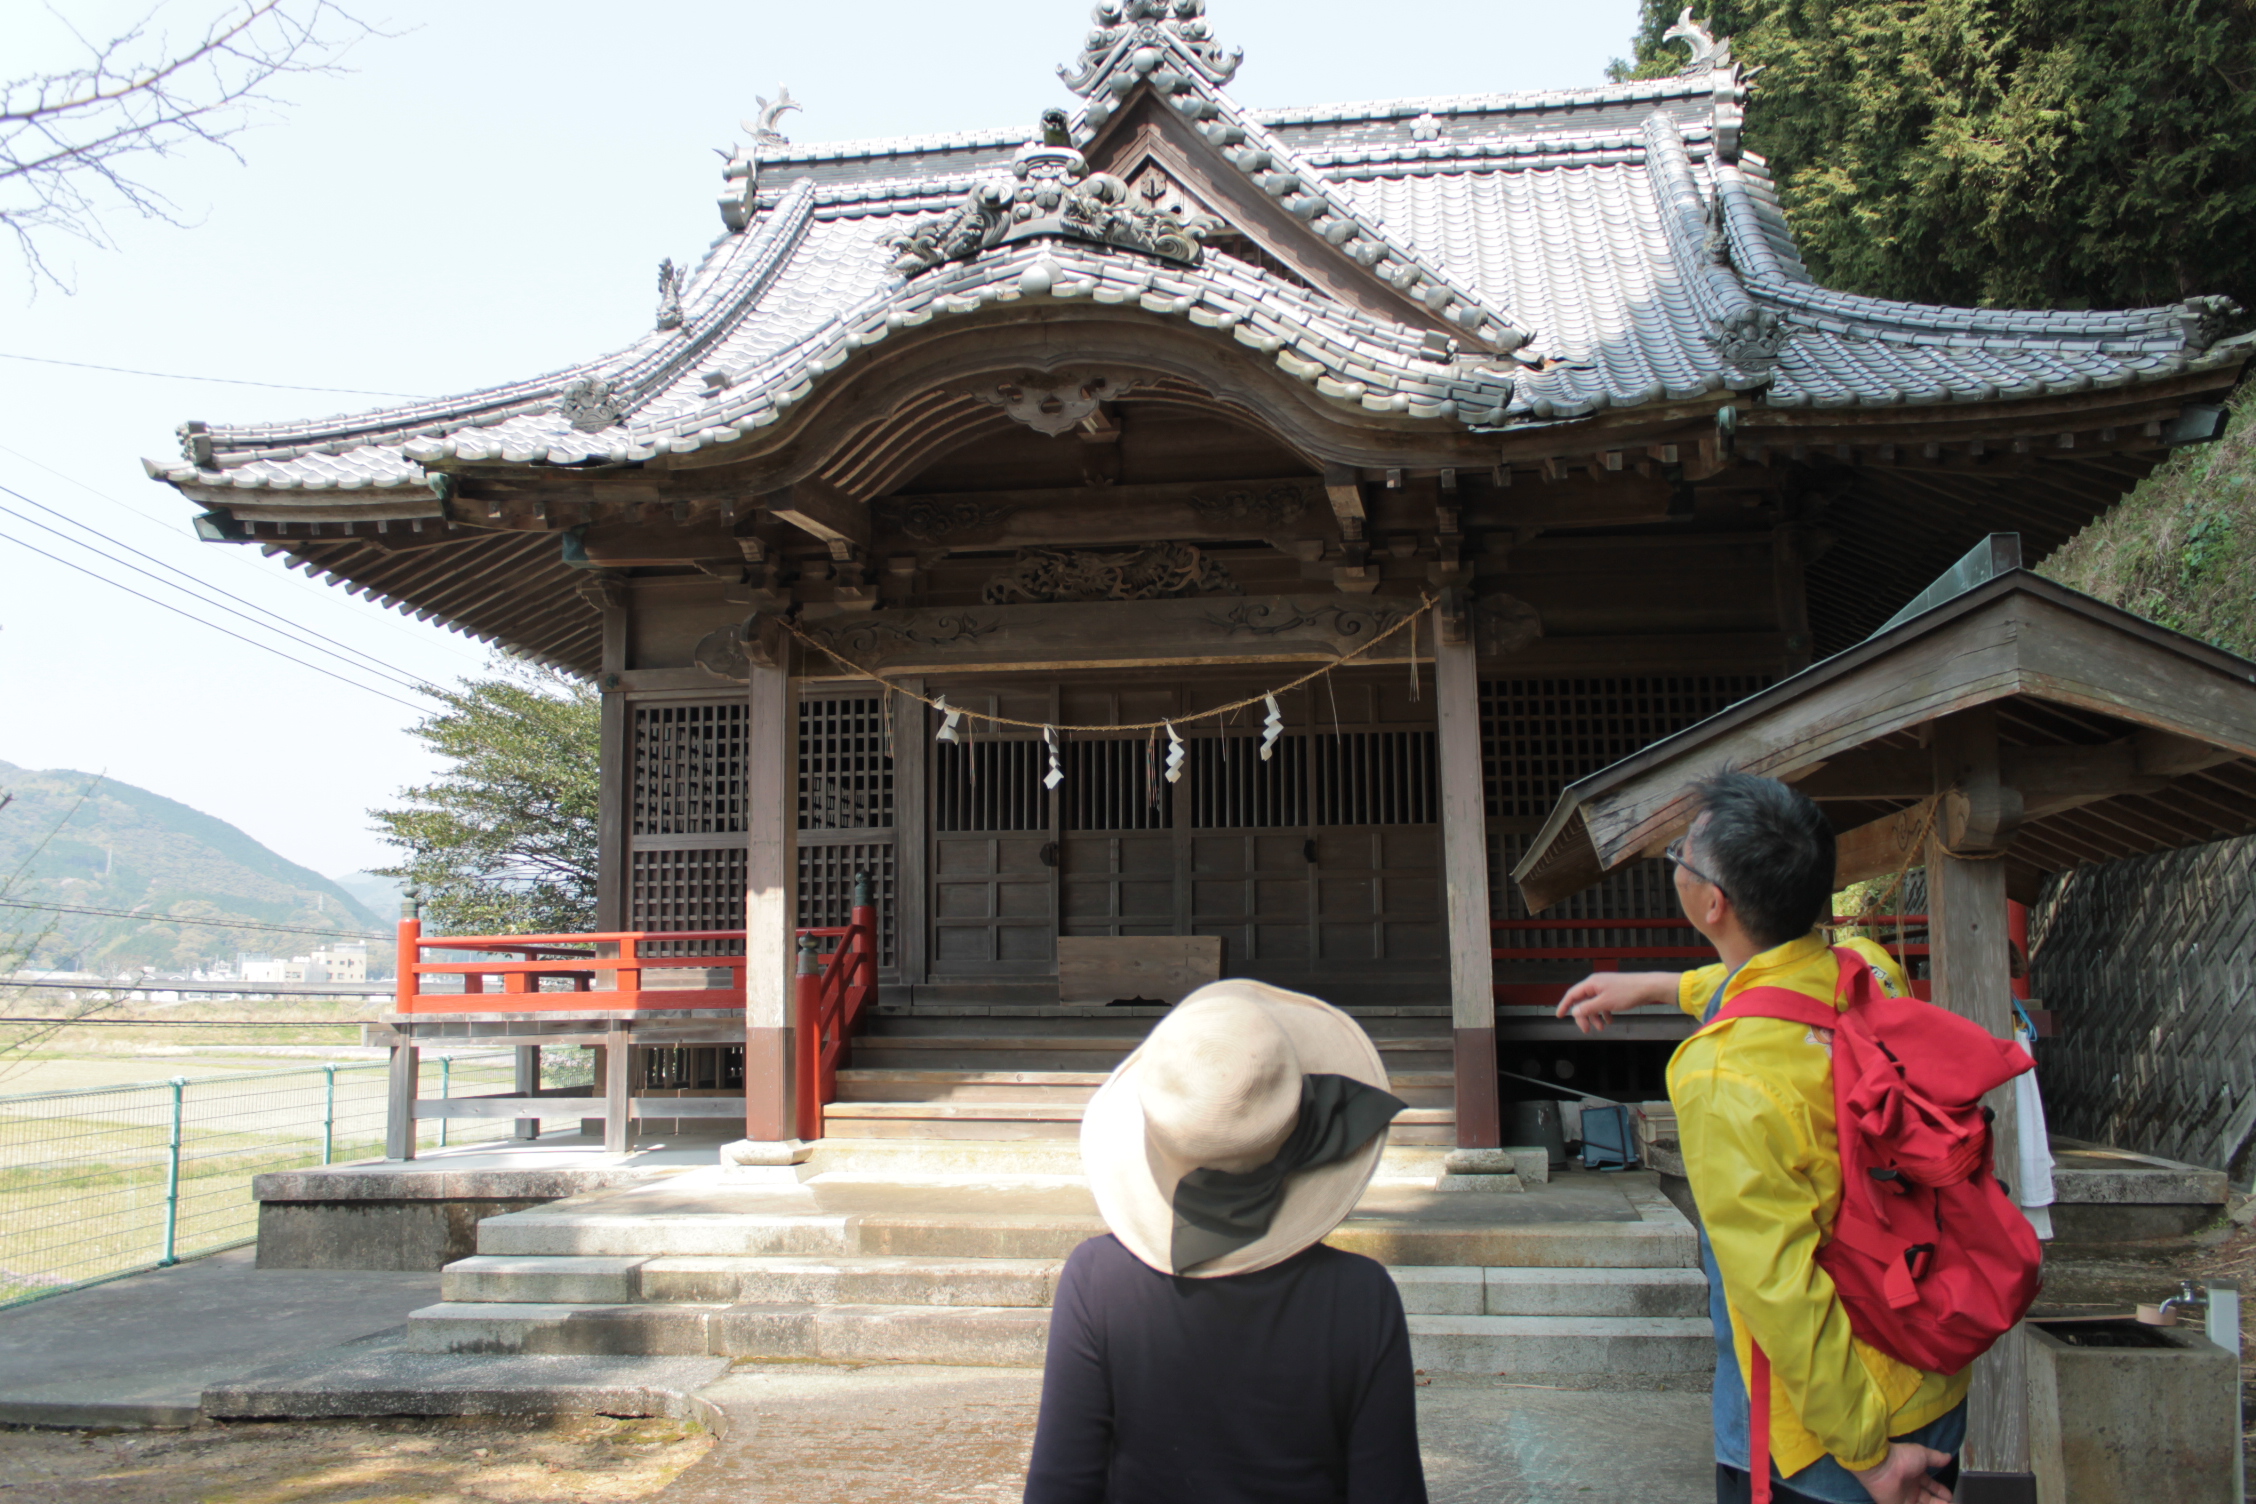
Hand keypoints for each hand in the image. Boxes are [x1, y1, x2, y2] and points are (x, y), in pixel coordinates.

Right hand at [1554, 971, 1678, 1034]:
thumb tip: (1574, 1011)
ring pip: (1594, 1004)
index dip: (1564, 1005)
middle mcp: (1596, 984)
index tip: (1559, 1016)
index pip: (1572, 994)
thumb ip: (1588, 1008)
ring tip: (1602, 1028)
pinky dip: (1604, 1013)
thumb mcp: (1605, 1003)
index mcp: (1591, 984)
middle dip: (1584, 1017)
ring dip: (1595, 1017)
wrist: (1648, 987)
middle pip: (1583, 1001)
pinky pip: (1603, 1004)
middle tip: (1586, 1030)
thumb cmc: (1626, 993)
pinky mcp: (1614, 992)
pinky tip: (1610, 1020)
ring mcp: (1605, 988)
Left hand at [1850, 1442, 1953, 1503]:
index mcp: (1915, 1475)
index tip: (1950, 1496)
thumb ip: (1936, 1458)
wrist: (1882, 1466)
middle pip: (1927, 1498)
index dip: (1940, 1491)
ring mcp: (1903, 1497)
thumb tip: (1948, 1457)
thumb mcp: (1923, 1454)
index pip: (1930, 1485)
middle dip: (1939, 1502)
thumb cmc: (1903, 1458)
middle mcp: (1910, 1487)